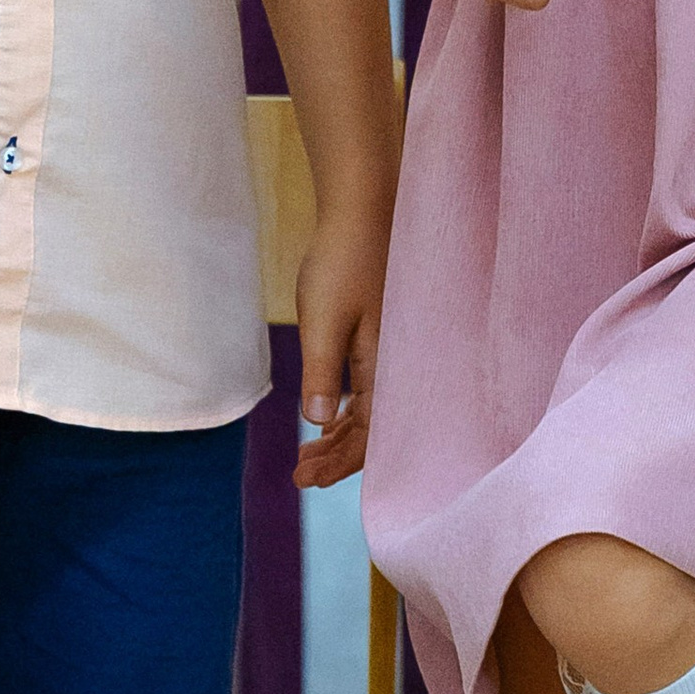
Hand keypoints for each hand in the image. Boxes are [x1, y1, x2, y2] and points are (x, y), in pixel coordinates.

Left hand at [290, 204, 388, 489]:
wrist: (361, 212)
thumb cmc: (342, 263)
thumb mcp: (323, 321)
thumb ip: (321, 373)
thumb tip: (317, 423)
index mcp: (385, 366)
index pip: (369, 434)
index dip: (340, 462)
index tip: (307, 481)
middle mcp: (394, 365)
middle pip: (373, 430)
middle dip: (338, 458)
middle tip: (300, 476)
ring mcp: (389, 351)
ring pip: (370, 411)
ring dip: (340, 436)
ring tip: (307, 457)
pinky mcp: (380, 337)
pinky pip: (368, 388)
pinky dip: (346, 410)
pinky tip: (326, 419)